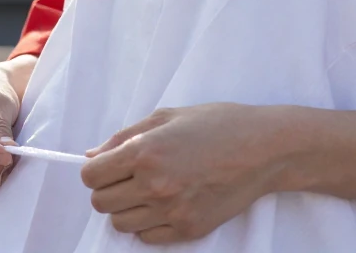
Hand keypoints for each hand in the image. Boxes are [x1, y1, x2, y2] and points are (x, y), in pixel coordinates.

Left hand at [80, 103, 294, 243]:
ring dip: (127, 209)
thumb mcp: (167, 117)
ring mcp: (172, 210)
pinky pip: (147, 238)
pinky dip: (149, 225)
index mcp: (144, 151)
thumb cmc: (217, 124)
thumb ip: (125, 136)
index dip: (96, 171)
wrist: (264, 148)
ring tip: (148, 192)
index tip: (110, 166)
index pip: (91, 176)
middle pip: (101, 203)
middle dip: (108, 190)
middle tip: (128, 178)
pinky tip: (165, 205)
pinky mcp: (189, 229)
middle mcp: (154, 184)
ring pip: (120, 224)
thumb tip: (93, 155)